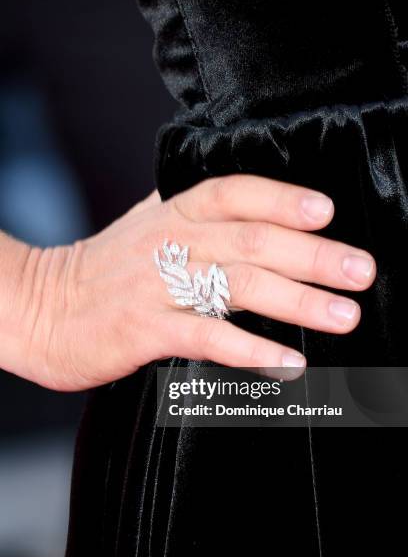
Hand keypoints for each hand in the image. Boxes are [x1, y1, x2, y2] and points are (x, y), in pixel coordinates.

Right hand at [12, 175, 375, 389]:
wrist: (40, 308)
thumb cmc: (104, 272)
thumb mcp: (146, 228)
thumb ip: (193, 216)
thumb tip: (253, 213)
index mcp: (172, 213)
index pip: (233, 193)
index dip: (281, 198)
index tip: (326, 213)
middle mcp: (169, 242)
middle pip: (251, 241)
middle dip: (312, 256)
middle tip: (361, 272)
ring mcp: (156, 287)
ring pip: (237, 286)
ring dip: (297, 301)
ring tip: (344, 316)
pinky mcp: (143, 330)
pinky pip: (206, 338)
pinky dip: (251, 351)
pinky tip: (289, 363)